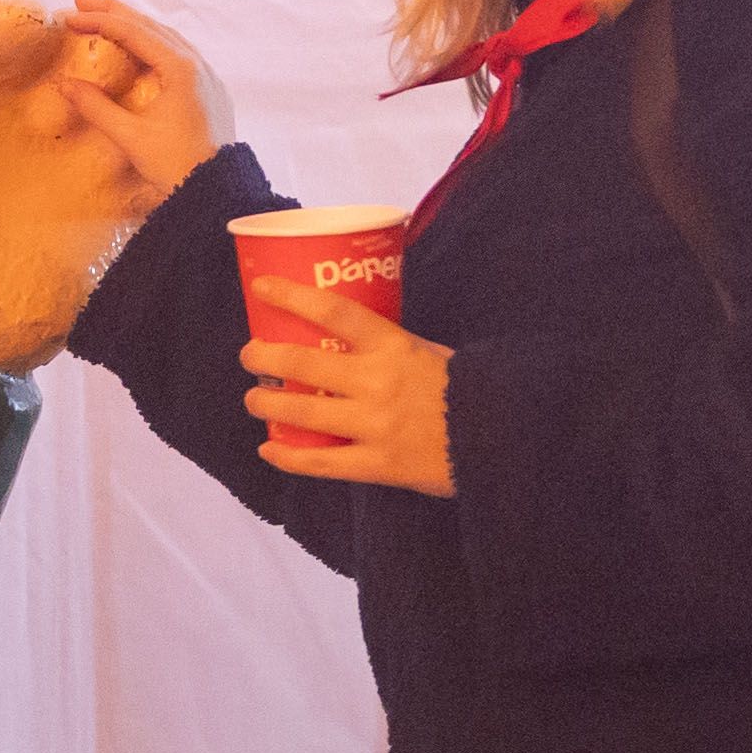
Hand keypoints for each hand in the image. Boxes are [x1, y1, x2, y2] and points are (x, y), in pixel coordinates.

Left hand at [0, 0, 207, 370]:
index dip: (15, 23)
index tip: (32, 33)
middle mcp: (25, 108)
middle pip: (79, 51)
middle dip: (92, 57)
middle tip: (76, 95)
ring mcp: (68, 152)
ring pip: (122, 101)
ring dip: (130, 105)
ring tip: (114, 138)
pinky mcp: (102, 202)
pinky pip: (141, 168)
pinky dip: (150, 163)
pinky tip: (136, 180)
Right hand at [52, 0, 225, 190]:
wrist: (217, 190)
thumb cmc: (177, 165)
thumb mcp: (130, 137)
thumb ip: (97, 108)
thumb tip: (65, 85)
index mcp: (179, 69)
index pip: (133, 32)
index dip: (98, 21)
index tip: (70, 16)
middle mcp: (195, 64)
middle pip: (150, 25)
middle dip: (114, 12)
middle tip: (80, 1)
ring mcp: (204, 74)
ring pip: (164, 36)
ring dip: (133, 24)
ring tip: (104, 17)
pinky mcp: (206, 88)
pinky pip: (175, 53)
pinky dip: (149, 43)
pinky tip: (136, 48)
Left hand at [244, 287, 458, 494]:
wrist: (502, 440)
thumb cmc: (467, 389)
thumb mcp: (431, 350)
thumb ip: (390, 346)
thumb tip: (345, 338)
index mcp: (393, 346)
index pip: (334, 311)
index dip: (292, 296)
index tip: (262, 287)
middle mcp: (377, 382)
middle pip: (302, 363)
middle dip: (263, 358)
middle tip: (250, 356)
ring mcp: (374, 425)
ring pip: (302, 413)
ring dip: (266, 405)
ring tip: (253, 400)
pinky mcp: (377, 465)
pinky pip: (320, 463)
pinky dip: (288, 457)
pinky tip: (269, 450)